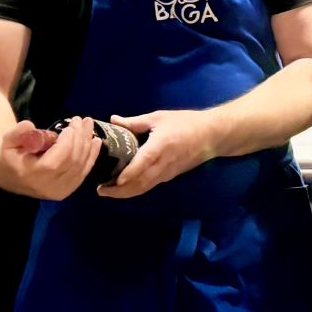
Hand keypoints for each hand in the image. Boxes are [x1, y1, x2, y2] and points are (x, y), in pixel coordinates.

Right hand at [0, 116, 98, 200]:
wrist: (10, 176)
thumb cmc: (10, 156)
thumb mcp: (7, 141)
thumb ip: (17, 132)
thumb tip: (30, 125)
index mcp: (33, 176)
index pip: (57, 161)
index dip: (68, 142)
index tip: (71, 125)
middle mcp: (48, 187)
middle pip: (72, 162)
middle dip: (80, 138)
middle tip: (82, 120)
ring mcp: (60, 191)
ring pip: (80, 167)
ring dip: (87, 144)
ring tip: (89, 125)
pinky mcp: (67, 190)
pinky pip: (83, 172)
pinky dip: (91, 156)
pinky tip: (96, 142)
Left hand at [100, 110, 216, 198]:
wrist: (211, 135)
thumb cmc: (185, 122)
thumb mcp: (158, 118)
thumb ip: (135, 122)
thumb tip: (113, 120)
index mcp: (161, 146)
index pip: (143, 163)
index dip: (128, 174)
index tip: (113, 182)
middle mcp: (164, 163)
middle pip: (141, 182)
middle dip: (120, 190)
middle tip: (100, 190)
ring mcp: (167, 172)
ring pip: (145, 187)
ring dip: (126, 193)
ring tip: (108, 192)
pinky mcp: (170, 176)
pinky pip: (150, 185)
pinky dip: (136, 189)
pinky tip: (125, 188)